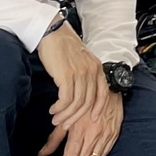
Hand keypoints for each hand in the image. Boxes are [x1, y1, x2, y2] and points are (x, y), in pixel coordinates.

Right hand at [36, 23, 104, 143]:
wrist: (52, 32)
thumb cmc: (63, 47)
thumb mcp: (80, 61)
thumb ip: (84, 74)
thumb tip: (81, 93)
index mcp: (97, 68)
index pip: (103, 93)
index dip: (99, 108)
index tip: (92, 119)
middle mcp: (92, 71)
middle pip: (88, 102)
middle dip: (76, 116)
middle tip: (65, 124)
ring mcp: (80, 73)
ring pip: (77, 103)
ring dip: (65, 115)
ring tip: (56, 118)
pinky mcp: (67, 75)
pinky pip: (66, 99)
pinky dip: (59, 108)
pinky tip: (53, 109)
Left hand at [47, 91, 123, 155]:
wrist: (108, 88)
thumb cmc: (84, 101)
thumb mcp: (66, 118)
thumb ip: (54, 138)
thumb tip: (41, 154)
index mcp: (79, 131)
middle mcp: (93, 135)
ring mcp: (105, 135)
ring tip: (79, 152)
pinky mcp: (114, 134)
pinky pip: (104, 152)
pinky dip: (96, 155)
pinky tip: (91, 149)